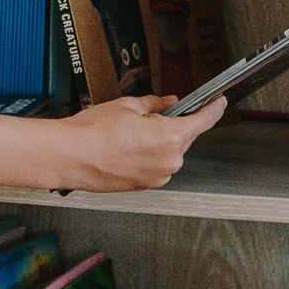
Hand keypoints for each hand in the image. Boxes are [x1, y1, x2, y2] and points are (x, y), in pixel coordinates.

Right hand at [56, 94, 228, 191]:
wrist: (69, 156)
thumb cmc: (92, 133)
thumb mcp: (127, 105)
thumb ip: (156, 104)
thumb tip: (168, 103)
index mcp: (170, 137)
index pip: (204, 120)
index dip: (214, 108)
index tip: (219, 103)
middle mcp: (169, 161)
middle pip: (184, 137)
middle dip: (171, 124)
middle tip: (146, 116)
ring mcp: (158, 176)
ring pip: (169, 153)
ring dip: (157, 141)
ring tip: (128, 134)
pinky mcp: (145, 185)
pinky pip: (156, 165)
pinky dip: (147, 155)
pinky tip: (126, 148)